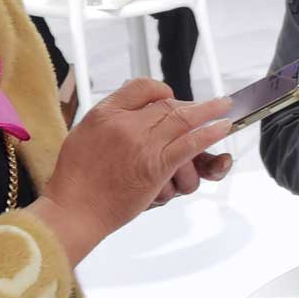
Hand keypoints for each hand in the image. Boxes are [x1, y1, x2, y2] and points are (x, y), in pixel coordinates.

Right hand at [30, 79, 232, 262]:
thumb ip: (111, 119)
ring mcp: (144, 143)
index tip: (171, 96)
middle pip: (168, 104)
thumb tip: (135, 112)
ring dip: (209, 116)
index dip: (163, 91)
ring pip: (184, 120)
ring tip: (222, 113)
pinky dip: (211, 133)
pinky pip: (191, 143)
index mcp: (105, 112)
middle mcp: (126, 123)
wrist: (73, 210)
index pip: (142, 87)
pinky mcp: (157, 165)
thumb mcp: (84, 133)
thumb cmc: (77, 180)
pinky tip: (224, 126)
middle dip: (191, 107)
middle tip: (211, 105)